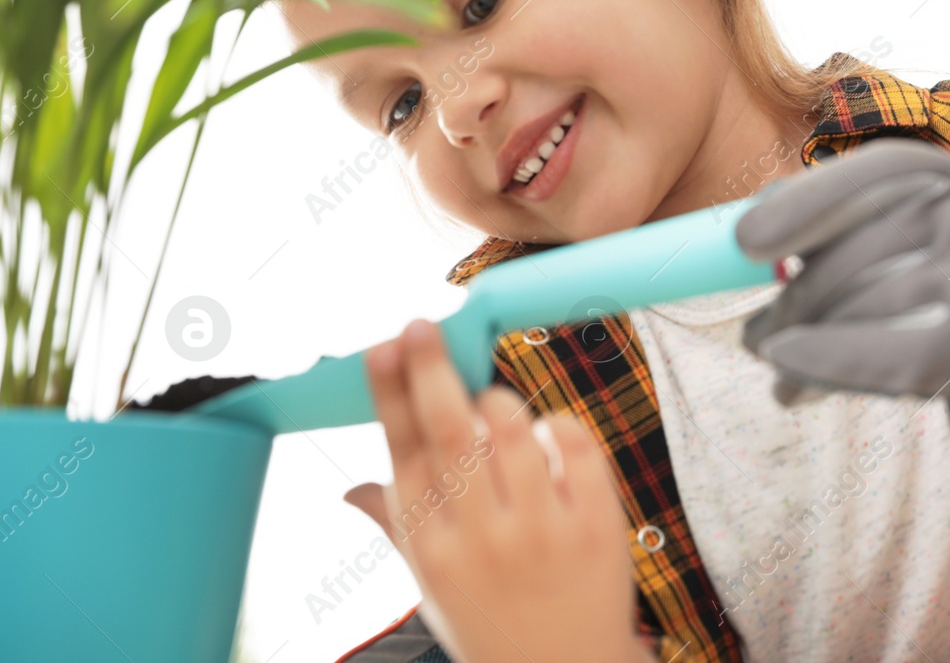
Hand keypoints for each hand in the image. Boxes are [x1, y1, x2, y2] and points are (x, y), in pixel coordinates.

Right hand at [345, 319, 649, 662]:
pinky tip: (549, 429)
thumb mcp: (432, 586)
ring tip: (490, 397)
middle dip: (433, 374)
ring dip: (500, 402)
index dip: (392, 397)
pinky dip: (561, 424)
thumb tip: (352, 489)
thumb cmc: (491, 623)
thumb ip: (397, 528)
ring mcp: (543, 531)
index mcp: (433, 549)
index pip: (404, 456)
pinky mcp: (598, 525)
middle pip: (452, 436)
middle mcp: (483, 538)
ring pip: (516, 434)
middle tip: (423, 325)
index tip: (384, 347)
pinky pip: (579, 448)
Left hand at [737, 140, 949, 410]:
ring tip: (777, 373)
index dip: (806, 200)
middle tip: (756, 332)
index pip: (881, 170)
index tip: (744, 239)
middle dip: (796, 298)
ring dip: (802, 344)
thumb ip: (865, 227)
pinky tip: (788, 382)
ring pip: (861, 304)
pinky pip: (881, 355)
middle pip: (858, 248)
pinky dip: (824, 365)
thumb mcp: (941, 246)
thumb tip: (757, 221)